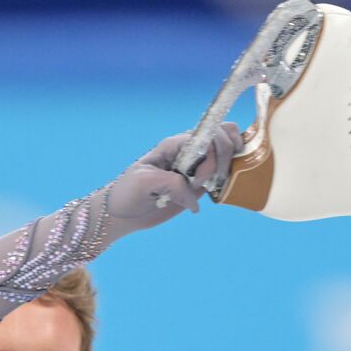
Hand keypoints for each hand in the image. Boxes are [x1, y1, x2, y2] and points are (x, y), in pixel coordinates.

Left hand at [104, 122, 239, 230]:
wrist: (122, 213)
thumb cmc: (127, 193)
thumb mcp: (144, 183)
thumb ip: (172, 183)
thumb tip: (195, 197)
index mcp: (173, 145)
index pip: (206, 136)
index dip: (210, 158)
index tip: (196, 181)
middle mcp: (187, 151)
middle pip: (222, 137)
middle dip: (221, 160)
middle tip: (203, 184)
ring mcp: (195, 166)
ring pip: (226, 150)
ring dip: (228, 166)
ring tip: (213, 185)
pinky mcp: (198, 183)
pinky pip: (223, 171)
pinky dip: (228, 178)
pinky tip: (218, 190)